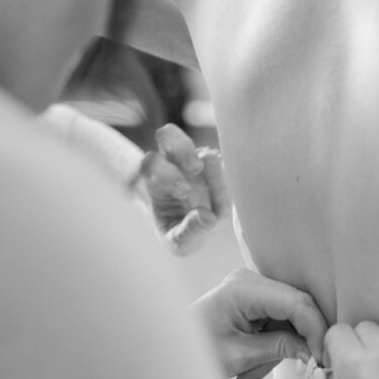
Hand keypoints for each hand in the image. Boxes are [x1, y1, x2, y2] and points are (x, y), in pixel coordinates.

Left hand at [138, 123, 229, 254]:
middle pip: (167, 136)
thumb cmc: (179, 235)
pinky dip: (226, 174)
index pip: (152, 165)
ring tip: (218, 174)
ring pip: (197, 142)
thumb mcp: (179, 242)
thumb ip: (189, 231)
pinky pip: (222, 160)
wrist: (192, 230)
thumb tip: (208, 217)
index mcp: (156, 183)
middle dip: (182, 149)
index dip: (166, 174)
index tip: (184, 192)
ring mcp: (193, 160)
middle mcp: (171, 164)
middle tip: (196, 168)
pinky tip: (227, 197)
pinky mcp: (214, 166)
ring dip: (207, 157)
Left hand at [191, 268, 327, 378]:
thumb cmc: (196, 352)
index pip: (296, 303)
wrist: (168, 349)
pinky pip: (279, 318)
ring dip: (285, 345)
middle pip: (298, 305)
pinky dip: (275, 343)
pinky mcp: (254, 298)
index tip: (321, 358)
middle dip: (303, 337)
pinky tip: (255, 363)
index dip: (315, 329)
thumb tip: (313, 351)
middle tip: (307, 366)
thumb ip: (279, 349)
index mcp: (244, 289)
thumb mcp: (239, 356)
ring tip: (252, 374)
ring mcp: (252, 287)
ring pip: (291, 315)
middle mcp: (251, 280)